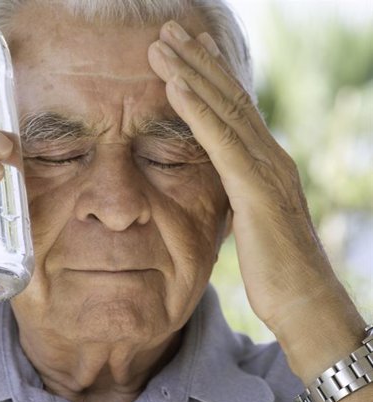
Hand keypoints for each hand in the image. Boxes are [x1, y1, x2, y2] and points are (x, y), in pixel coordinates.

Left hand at [147, 21, 352, 332]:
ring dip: (190, 72)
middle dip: (197, 59)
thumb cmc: (275, 271)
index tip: (186, 48)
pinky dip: (196, 111)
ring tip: (162, 44)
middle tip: (169, 29)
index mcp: (265, 163)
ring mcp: (267, 169)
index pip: (234, 109)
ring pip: (223, 109)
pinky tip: (174, 86)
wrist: (305, 305)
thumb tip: (217, 187)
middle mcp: (270, 156)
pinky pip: (221, 142)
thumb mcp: (248, 223)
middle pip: (228, 96)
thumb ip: (234, 196)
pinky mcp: (256, 190)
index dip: (210, 74)